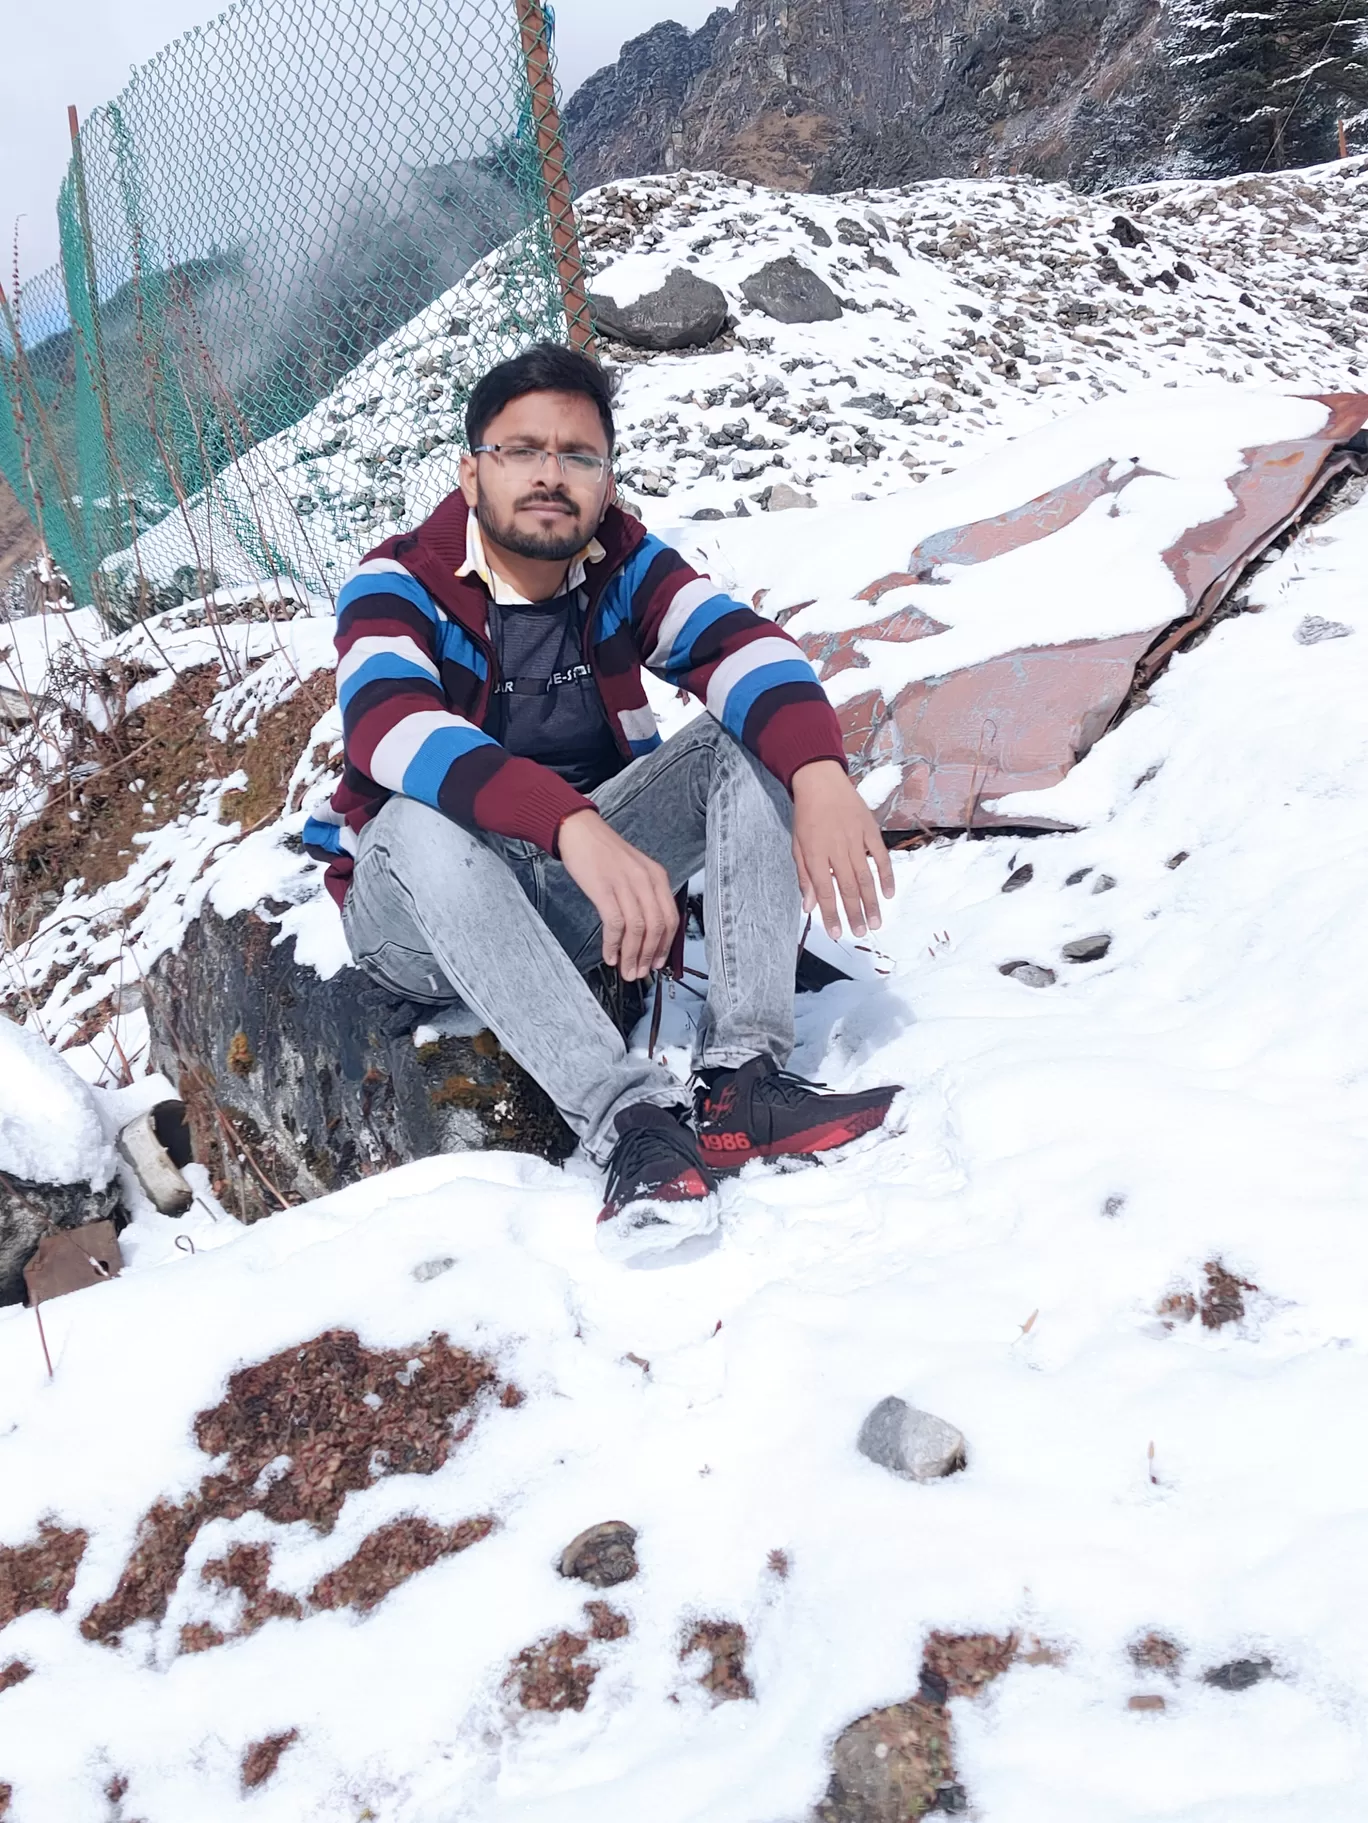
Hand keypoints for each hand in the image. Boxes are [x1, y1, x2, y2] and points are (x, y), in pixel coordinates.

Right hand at [557, 809, 678, 980]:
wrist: (579, 831)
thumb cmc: (604, 852)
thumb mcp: (635, 870)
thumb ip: (645, 895)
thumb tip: (647, 932)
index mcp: (657, 876)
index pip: (671, 918)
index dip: (666, 945)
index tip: (659, 962)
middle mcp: (645, 880)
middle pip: (656, 926)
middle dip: (650, 955)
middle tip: (641, 972)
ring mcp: (625, 884)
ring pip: (637, 929)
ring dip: (632, 955)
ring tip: (626, 970)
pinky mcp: (604, 889)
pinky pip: (614, 924)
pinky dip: (613, 945)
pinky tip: (610, 955)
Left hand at [791, 759, 894, 941]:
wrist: (820, 781)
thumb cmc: (806, 816)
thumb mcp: (797, 845)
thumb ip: (804, 876)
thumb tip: (808, 906)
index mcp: (816, 853)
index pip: (825, 890)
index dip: (831, 914)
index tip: (837, 933)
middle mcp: (837, 848)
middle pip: (848, 887)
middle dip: (855, 913)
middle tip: (861, 933)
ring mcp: (856, 838)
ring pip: (866, 876)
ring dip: (871, 902)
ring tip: (876, 922)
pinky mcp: (870, 830)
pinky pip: (881, 856)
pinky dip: (886, 876)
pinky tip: (888, 894)